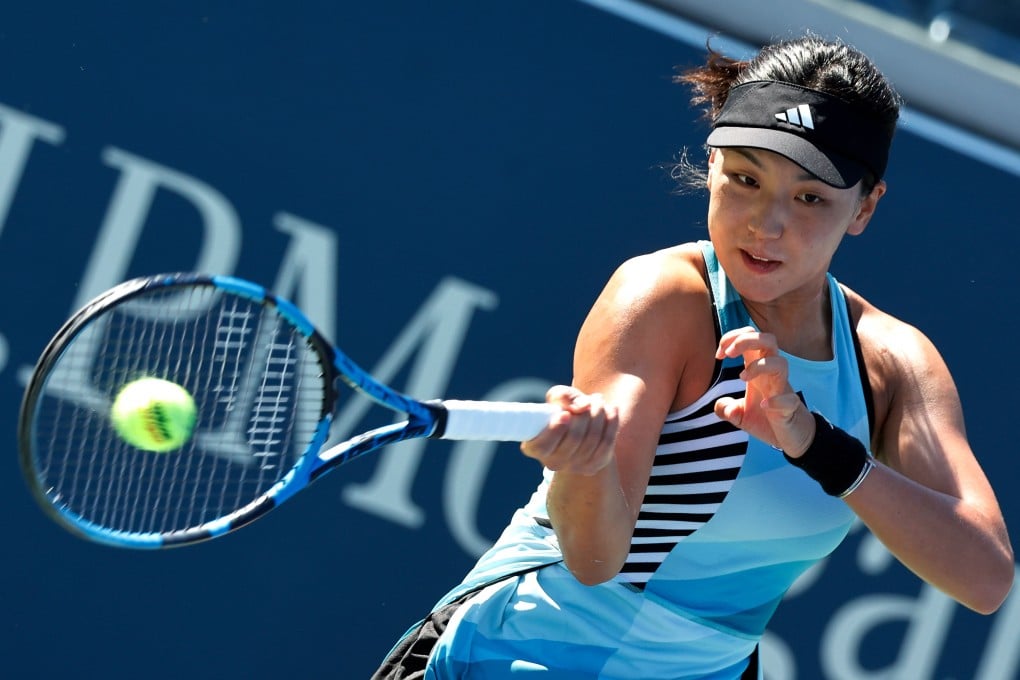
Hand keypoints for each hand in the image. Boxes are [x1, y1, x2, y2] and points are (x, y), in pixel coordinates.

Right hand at [520, 385, 618, 474]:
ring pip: (592, 438)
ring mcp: (573, 467)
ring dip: (599, 413)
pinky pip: (607, 444)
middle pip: (574, 438)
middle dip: (585, 413)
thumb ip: (564, 396)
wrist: (583, 424)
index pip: (543, 445)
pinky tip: (611, 410)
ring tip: (598, 401)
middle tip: (589, 400)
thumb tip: (582, 407)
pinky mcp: (593, 467)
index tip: (565, 414)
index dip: (555, 430)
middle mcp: (552, 462)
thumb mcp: (558, 397)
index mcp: (535, 447)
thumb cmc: (564, 408)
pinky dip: (612, 423)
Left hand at [713, 326, 815, 455]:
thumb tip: (722, 407)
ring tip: (742, 377)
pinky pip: (789, 400)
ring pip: (780, 363)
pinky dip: (776, 401)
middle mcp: (771, 375)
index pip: (750, 337)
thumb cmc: (765, 419)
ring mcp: (782, 390)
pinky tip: (764, 406)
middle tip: (728, 354)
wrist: (790, 438)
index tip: (719, 355)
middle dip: (746, 340)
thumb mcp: (739, 415)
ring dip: (760, 365)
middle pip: (767, 340)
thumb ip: (726, 409)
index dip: (732, 338)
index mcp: (758, 369)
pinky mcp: (790, 409)